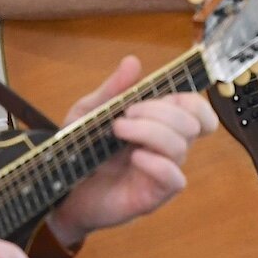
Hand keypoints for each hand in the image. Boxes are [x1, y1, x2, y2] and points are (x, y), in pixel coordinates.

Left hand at [47, 55, 216, 245]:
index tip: (160, 95)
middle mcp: (166, 147)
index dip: (192, 101)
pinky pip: (174, 179)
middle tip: (125, 114)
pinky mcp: (153, 196)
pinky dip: (157, 163)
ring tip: (117, 130)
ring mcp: (161, 172)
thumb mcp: (89, 112)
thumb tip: (133, 61)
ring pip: (181, 146)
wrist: (60, 190)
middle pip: (191, 123)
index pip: (197, 110)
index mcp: (158, 123)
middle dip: (159, 111)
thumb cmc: (80, 150)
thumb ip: (112, 90)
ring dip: (150, 131)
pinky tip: (134, 158)